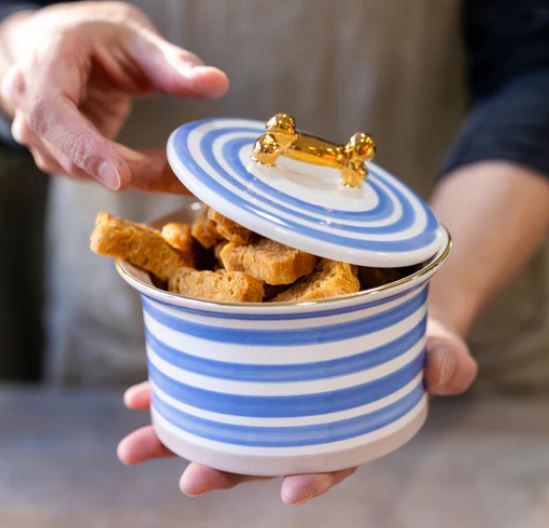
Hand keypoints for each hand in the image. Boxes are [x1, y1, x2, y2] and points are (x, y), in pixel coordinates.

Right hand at [0, 1, 227, 191]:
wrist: (64, 43)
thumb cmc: (98, 37)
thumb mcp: (139, 40)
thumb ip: (176, 65)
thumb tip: (218, 83)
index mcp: (46, 60)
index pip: (53, 112)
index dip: (85, 148)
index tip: (120, 176)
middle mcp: (28, 97)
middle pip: (65, 152)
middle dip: (121, 170)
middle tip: (175, 176)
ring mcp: (36, 129)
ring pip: (77, 170)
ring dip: (128, 175)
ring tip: (174, 170)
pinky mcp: (53, 150)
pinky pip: (87, 173)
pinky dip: (124, 175)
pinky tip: (154, 167)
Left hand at [117, 317, 476, 504]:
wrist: (382, 295)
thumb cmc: (411, 329)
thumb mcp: (436, 340)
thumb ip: (444, 362)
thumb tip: (441, 375)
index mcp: (348, 418)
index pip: (334, 454)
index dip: (315, 474)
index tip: (289, 490)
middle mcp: (303, 409)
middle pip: (264, 444)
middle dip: (226, 465)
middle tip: (191, 479)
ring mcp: (272, 385)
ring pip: (225, 415)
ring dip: (181, 430)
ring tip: (138, 439)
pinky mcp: (249, 354)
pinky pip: (210, 373)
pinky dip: (175, 383)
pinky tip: (143, 392)